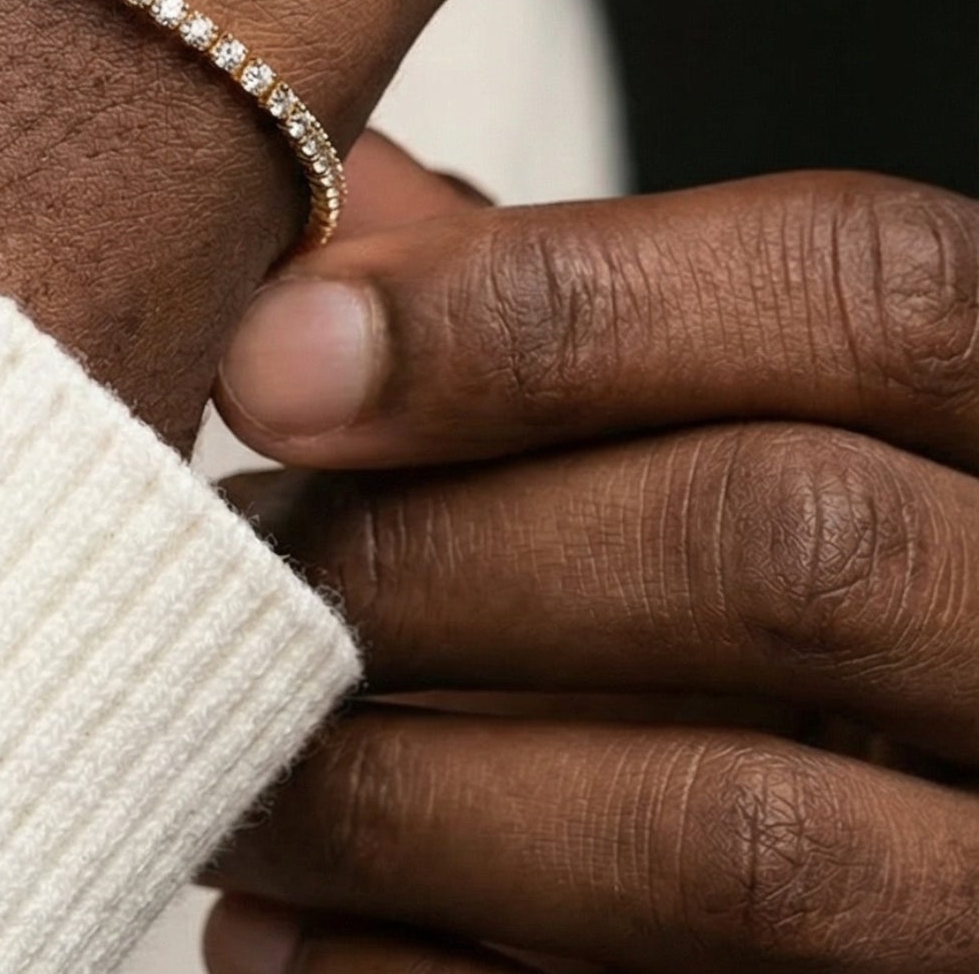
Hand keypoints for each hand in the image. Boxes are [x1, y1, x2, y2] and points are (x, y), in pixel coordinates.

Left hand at [204, 144, 978, 970]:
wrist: (893, 788)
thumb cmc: (772, 555)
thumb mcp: (733, 397)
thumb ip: (558, 300)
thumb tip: (309, 215)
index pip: (858, 296)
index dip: (546, 309)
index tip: (273, 362)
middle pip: (779, 549)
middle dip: (441, 555)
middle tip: (223, 563)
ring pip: (734, 836)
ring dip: (403, 794)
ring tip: (223, 761)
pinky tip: (278, 935)